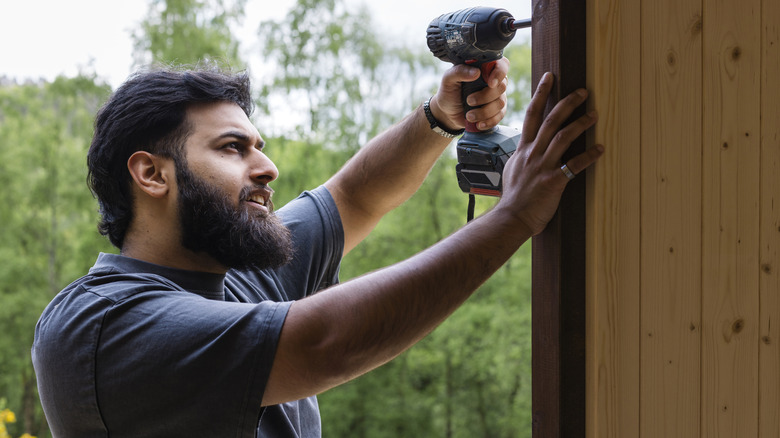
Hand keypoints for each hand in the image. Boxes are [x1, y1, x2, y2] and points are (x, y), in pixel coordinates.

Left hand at [428, 57, 510, 131]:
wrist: (447, 113)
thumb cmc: (449, 92)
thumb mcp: (448, 79)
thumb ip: (459, 71)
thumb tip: (476, 72)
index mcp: (484, 68)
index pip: (502, 64)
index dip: (499, 73)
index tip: (490, 83)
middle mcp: (493, 80)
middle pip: (501, 86)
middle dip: (485, 97)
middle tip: (469, 101)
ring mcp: (497, 96)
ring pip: (500, 103)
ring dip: (484, 112)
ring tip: (469, 115)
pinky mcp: (497, 111)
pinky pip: (500, 116)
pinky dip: (489, 121)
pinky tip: (478, 124)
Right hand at [497, 72, 604, 234]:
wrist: (511, 218)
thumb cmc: (513, 198)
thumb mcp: (512, 171)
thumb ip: (521, 157)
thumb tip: (524, 150)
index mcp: (523, 149)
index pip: (531, 115)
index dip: (541, 94)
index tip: (550, 77)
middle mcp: (532, 154)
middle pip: (550, 120)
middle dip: (567, 102)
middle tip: (583, 91)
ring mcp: (542, 167)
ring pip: (563, 138)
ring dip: (581, 124)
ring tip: (595, 114)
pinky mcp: (553, 181)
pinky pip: (574, 165)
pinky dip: (589, 156)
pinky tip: (600, 149)